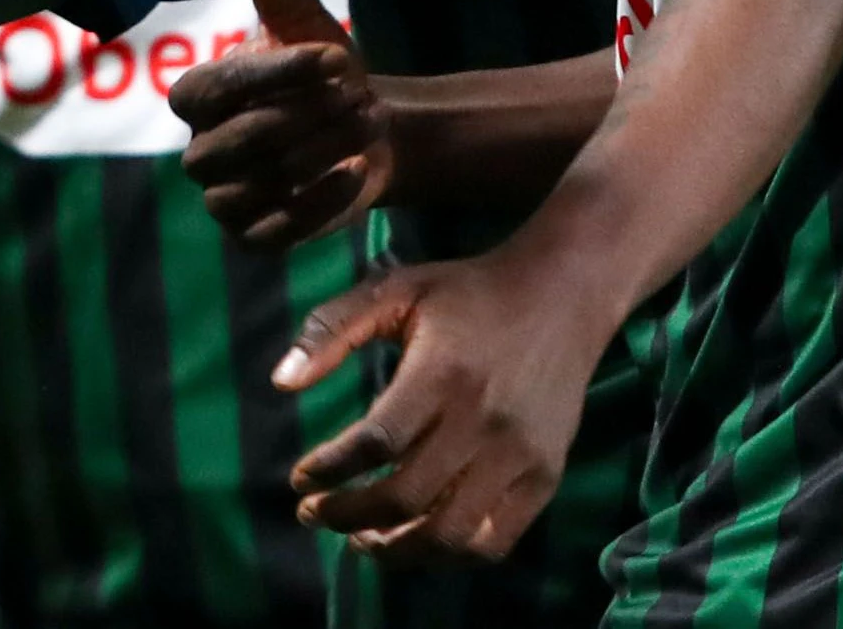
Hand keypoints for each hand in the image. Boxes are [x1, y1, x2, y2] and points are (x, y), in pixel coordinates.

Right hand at [172, 0, 392, 248]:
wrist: (364, 129)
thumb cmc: (324, 75)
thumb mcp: (308, 27)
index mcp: (196, 98)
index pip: (222, 86)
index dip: (280, 71)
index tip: (337, 56)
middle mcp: (199, 152)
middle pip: (247, 136)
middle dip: (310, 112)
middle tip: (360, 92)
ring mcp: (222, 200)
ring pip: (267, 178)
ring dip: (325, 147)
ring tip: (369, 120)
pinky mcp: (254, 237)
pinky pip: (278, 228)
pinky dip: (320, 200)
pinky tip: (356, 168)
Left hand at [274, 246, 609, 563]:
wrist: (562, 294)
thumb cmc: (468, 293)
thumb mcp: (396, 290)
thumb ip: (332, 329)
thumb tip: (279, 383)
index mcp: (442, 373)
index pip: (376, 443)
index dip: (329, 471)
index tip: (300, 479)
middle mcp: (484, 419)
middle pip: (405, 497)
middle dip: (346, 516)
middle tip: (315, 513)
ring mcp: (519, 454)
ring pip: (448, 533)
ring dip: (393, 549)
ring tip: (361, 539)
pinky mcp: (545, 475)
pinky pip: (494, 542)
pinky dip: (448, 553)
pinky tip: (418, 539)